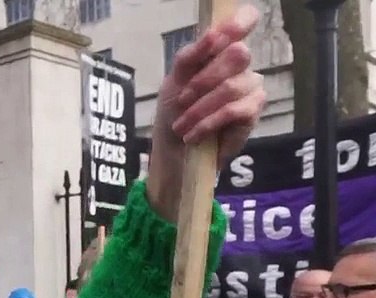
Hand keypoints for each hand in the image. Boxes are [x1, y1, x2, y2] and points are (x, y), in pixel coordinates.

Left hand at [147, 4, 264, 221]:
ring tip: (182, 125)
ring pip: (231, 87)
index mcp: (221, 48)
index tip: (216, 36)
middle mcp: (241, 64)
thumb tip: (212, 34)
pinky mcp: (253, 111)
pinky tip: (192, 135)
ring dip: (199, 109)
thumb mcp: (174, 80)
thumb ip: (191, 55)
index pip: (244, 20)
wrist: (175, 146)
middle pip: (237, 55)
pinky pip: (233, 110)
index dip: (237, 23)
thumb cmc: (174, 109)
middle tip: (181, 100)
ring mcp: (250, 86)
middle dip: (203, 79)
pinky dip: (207, 123)